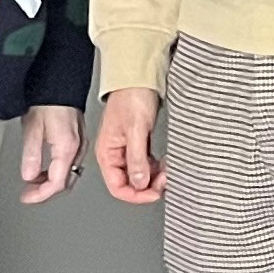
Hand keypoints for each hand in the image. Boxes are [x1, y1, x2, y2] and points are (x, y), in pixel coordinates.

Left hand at [16, 102, 83, 203]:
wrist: (60, 82)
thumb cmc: (48, 100)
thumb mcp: (32, 128)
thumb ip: (31, 156)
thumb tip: (29, 176)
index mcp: (67, 148)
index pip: (56, 184)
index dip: (40, 195)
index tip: (27, 198)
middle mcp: (78, 149)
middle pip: (64, 182)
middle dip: (45, 191)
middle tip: (28, 193)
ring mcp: (80, 144)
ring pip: (68, 174)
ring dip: (51, 181)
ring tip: (33, 180)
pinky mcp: (78, 139)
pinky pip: (70, 163)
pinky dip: (56, 170)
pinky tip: (45, 167)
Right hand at [96, 87, 164, 204]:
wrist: (139, 77)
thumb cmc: (132, 97)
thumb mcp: (136, 130)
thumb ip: (137, 159)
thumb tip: (140, 183)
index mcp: (107, 153)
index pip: (118, 187)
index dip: (136, 195)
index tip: (154, 193)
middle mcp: (115, 154)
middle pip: (130, 184)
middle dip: (148, 186)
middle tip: (164, 179)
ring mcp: (127, 149)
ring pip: (140, 175)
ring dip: (154, 177)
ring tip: (167, 170)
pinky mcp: (139, 143)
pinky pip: (147, 164)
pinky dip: (157, 167)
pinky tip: (165, 163)